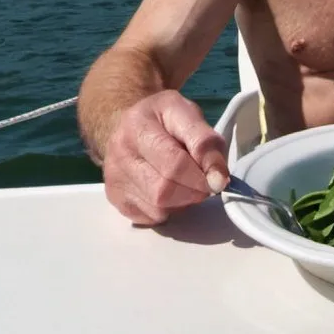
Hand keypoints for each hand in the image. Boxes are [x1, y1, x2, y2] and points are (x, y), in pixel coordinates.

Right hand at [102, 91, 229, 224]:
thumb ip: (207, 143)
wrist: (130, 125)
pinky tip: (170, 192)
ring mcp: (114, 177)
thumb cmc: (164, 119)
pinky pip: (150, 217)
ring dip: (182, 202)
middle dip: (194, 191)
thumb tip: (218, 180)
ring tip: (187, 184)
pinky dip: (168, 210)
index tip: (219, 180)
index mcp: (138, 124)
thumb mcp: (190, 115)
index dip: (202, 175)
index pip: (174, 163)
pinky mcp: (115, 197)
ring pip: (157, 207)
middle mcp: (119, 152)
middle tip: (204, 182)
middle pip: (164, 190)